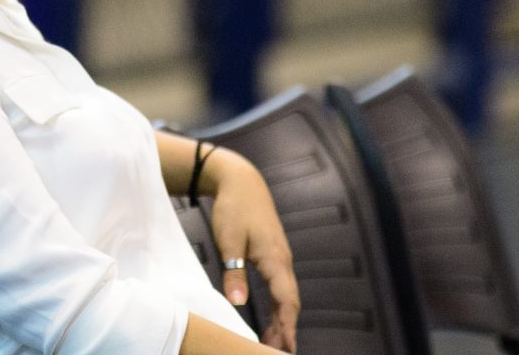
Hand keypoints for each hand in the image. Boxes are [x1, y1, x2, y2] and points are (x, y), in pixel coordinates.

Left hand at [205, 148, 299, 352]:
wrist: (241, 181)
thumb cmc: (234, 207)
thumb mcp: (229, 241)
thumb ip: (233, 271)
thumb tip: (237, 302)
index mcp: (275, 258)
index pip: (286, 300)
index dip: (286, 326)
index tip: (285, 347)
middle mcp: (282, 260)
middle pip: (290, 302)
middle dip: (286, 328)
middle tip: (279, 352)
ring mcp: (280, 257)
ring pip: (286, 295)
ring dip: (281, 319)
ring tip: (274, 342)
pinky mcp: (273, 254)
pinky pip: (280, 286)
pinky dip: (278, 305)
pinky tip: (271, 316)